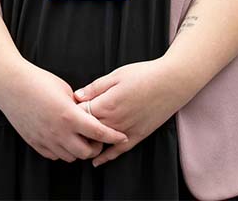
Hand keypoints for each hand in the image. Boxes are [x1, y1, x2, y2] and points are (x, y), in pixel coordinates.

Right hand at [0, 61, 126, 161]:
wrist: (9, 83)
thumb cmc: (36, 80)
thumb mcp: (64, 89)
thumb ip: (78, 105)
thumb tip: (86, 114)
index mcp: (69, 116)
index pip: (99, 133)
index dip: (114, 136)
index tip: (121, 136)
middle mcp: (58, 132)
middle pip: (86, 152)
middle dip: (95, 147)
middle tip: (96, 138)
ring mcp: (45, 138)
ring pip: (70, 157)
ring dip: (78, 150)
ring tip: (77, 138)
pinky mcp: (34, 141)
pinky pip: (54, 155)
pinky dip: (62, 150)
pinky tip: (61, 139)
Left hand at [75, 58, 193, 166]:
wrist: (172, 83)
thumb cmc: (143, 75)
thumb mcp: (115, 76)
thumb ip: (94, 88)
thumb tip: (77, 96)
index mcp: (106, 104)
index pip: (79, 113)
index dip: (71, 110)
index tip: (65, 106)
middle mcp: (115, 121)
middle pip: (88, 129)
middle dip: (77, 126)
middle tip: (68, 123)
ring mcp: (127, 130)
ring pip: (101, 141)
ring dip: (89, 140)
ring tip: (77, 139)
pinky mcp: (139, 135)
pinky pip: (120, 150)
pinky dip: (107, 156)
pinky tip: (97, 161)